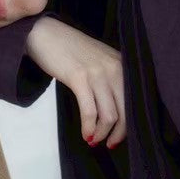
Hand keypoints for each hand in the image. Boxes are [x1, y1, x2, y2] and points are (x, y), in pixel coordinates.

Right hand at [24, 16, 126, 147]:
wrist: (46, 34)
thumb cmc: (71, 50)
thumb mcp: (99, 60)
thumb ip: (110, 79)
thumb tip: (116, 110)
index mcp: (122, 65)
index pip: (133, 101)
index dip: (129, 123)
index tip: (119, 135)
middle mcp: (115, 69)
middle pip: (125, 111)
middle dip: (118, 133)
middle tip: (110, 144)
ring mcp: (98, 73)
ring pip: (109, 115)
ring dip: (102, 133)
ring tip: (94, 140)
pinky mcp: (79, 78)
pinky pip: (89, 111)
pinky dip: (88, 127)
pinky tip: (85, 134)